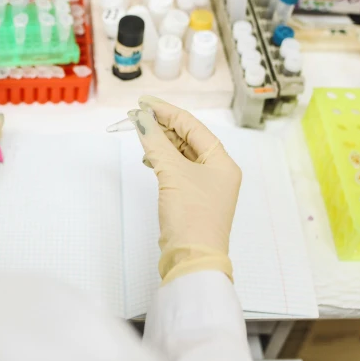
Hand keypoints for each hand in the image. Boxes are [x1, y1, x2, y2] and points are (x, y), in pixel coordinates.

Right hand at [129, 96, 241, 283]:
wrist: (192, 258)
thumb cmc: (190, 214)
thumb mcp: (172, 173)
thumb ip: (156, 143)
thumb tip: (141, 119)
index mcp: (222, 160)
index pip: (192, 126)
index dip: (166, 111)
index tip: (143, 102)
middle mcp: (218, 170)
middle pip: (188, 138)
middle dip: (162, 126)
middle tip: (137, 116)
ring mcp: (205, 185)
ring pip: (181, 153)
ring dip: (161, 142)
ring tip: (141, 134)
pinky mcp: (192, 198)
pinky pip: (177, 169)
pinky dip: (162, 160)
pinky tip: (149, 157)